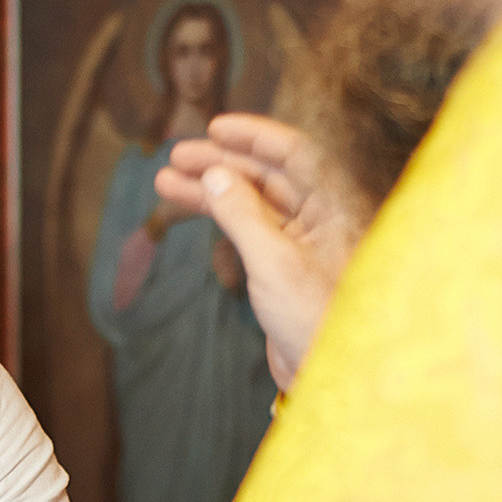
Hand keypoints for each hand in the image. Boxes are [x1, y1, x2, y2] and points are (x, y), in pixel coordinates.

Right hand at [157, 113, 364, 388]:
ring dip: (211, 189)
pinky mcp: (282, 267)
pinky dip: (219, 217)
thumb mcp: (274, 261)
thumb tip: (216, 174)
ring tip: (167, 180)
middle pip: (268, 175)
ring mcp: (300, 243)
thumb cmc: (315, 319)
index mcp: (333, 207)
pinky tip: (193, 206)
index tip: (216, 126)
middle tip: (178, 155)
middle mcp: (320, 218)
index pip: (295, 154)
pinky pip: (248, 228)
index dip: (254, 135)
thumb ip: (242, 214)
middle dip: (222, 162)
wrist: (326, 375)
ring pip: (251, 201)